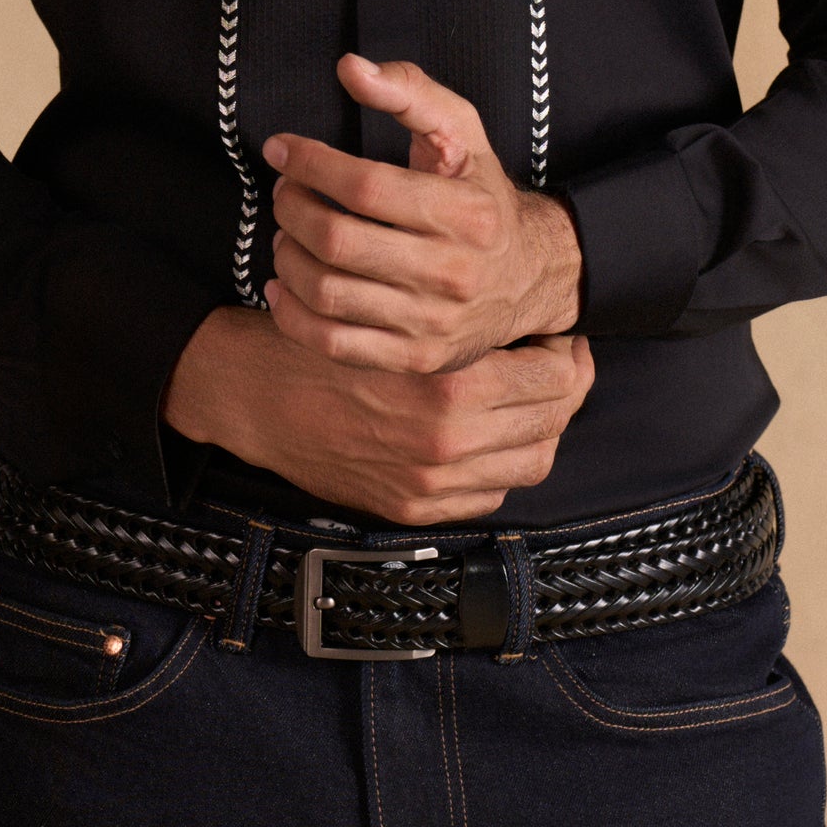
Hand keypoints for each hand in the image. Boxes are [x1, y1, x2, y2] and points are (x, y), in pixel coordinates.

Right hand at [161, 304, 593, 525]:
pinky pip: (490, 495)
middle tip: (562, 365)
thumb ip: (464, 329)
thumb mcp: (396, 316)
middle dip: (567, 390)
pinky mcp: (414, 510)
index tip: (563, 338)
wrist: (256, 397)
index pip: (554, 377)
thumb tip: (530, 327)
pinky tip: (496, 436)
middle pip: (552, 422)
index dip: (570, 352)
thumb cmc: (322, 344)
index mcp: (448, 389)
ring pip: (531, 463)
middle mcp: (447, 445)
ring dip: (543, 429)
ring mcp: (432, 485)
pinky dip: (504, 465)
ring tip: (535, 401)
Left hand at [260, 53, 584, 372]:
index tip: (282, 150)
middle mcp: (453, 273)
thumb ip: (409, 91)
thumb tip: (350, 68)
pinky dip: (291, 313)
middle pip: (338, 240)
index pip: (366, 187)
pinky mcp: (414, 360)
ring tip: (286, 233)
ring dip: (286, 255)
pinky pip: (332, 342)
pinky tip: (283, 283)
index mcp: (467, 212)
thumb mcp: (462, 130)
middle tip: (283, 191)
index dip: (311, 164)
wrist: (528, 276)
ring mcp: (433, 323)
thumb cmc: (480, 193)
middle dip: (292, 208)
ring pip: (326, 292)